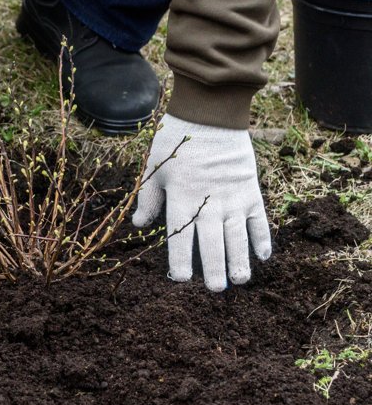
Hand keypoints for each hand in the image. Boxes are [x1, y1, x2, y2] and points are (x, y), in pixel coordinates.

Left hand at [132, 114, 271, 291]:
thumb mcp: (154, 169)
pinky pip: (258, 218)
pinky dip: (262, 237)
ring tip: (239, 281)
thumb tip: (140, 225)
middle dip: (214, 268)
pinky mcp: (250, 190)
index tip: (182, 279)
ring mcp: (232, 198)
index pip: (180, 237)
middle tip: (216, 289)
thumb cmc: (176, 142)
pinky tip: (262, 256)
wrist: (211, 115)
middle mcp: (208, 203)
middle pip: (212, 243)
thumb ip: (148, 199)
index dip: (181, 260)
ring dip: (239, 260)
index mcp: (181, 199)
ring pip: (237, 236)